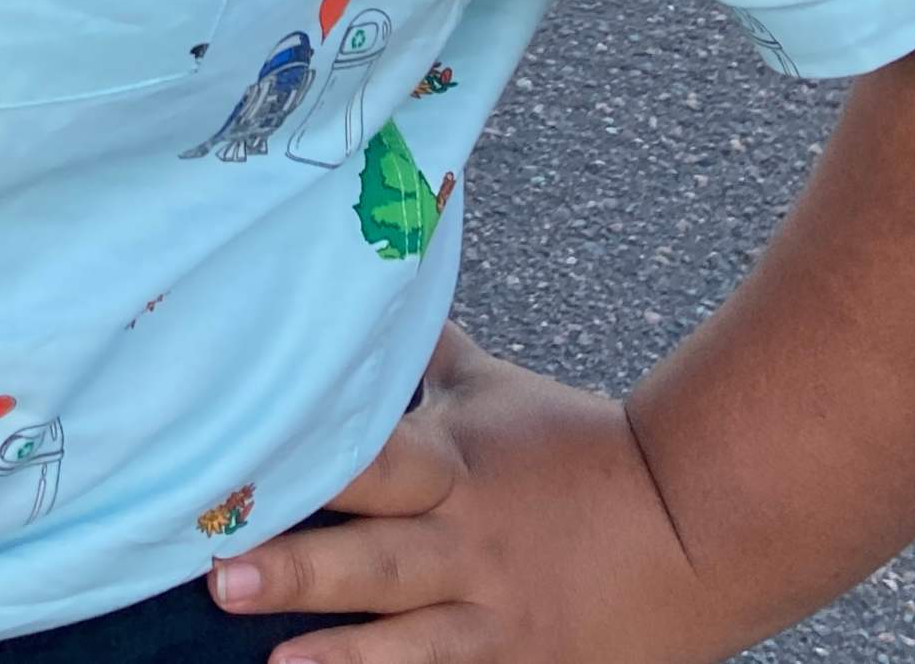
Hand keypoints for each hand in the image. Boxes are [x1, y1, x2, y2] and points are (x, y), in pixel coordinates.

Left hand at [207, 324, 709, 663]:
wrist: (696, 524)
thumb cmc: (580, 446)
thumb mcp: (494, 388)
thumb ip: (421, 354)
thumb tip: (364, 288)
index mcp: (454, 464)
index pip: (369, 460)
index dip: (306, 464)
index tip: (232, 469)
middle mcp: (467, 540)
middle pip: (373, 554)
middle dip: (298, 566)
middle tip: (219, 574)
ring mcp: (494, 613)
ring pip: (407, 637)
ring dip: (337, 651)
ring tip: (269, 661)